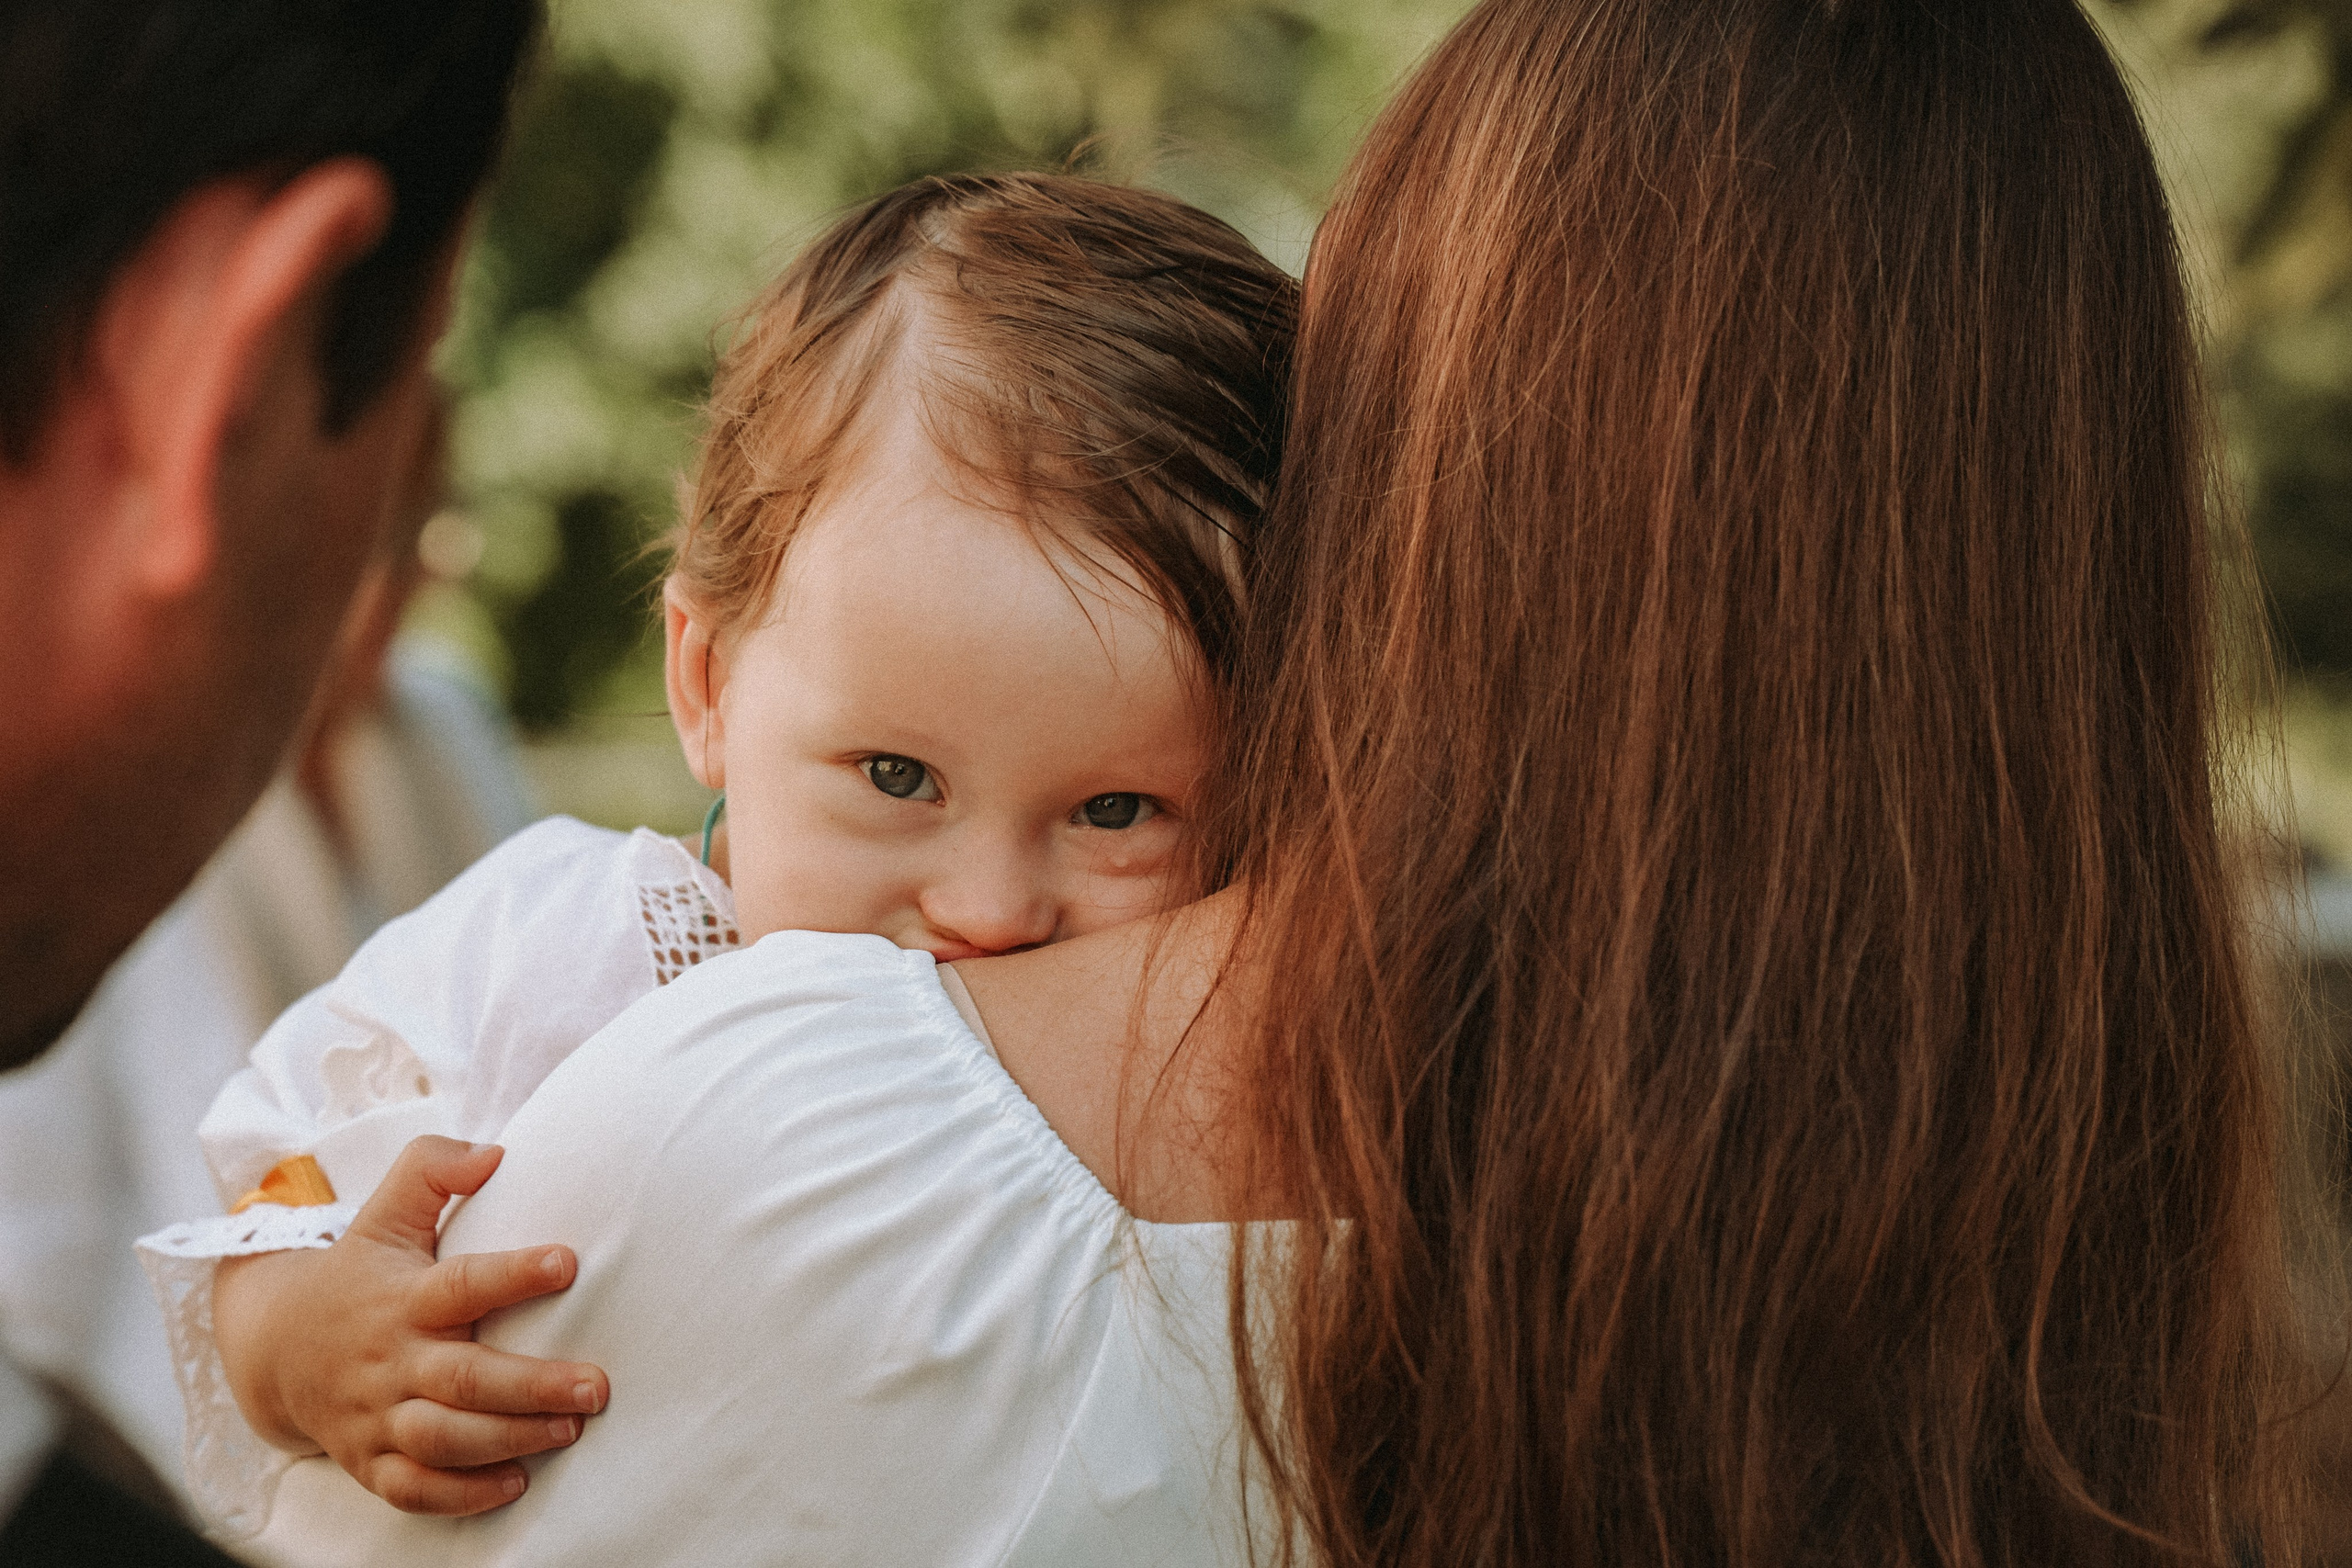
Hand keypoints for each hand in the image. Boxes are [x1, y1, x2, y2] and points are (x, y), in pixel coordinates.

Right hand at [212, 1136, 610, 1514]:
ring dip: (508, 1439)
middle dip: (532, 1387)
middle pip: (464, 1379)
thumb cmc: (356, 1273)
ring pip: (443, 1439)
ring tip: (569, 1429)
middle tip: (596, 1387)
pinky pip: (412, 1488)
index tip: (568, 1262)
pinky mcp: (369, 1460)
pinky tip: (514, 1484)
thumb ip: (432, 1169)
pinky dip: (460, 1494)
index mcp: (404, 1297)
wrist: (273, 1346)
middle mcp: (392, 1360)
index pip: (463, 1283)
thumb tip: (494, 1152)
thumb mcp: (383, 1211)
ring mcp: (377, 1416)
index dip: (514, 1273)